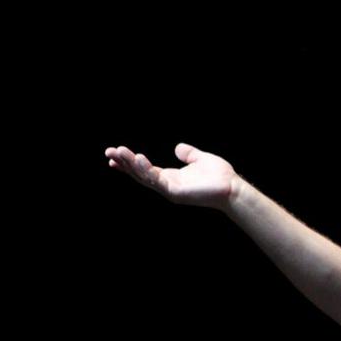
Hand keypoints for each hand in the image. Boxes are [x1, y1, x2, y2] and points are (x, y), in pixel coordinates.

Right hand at [104, 143, 237, 209]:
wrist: (232, 188)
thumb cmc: (219, 176)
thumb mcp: (200, 159)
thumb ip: (188, 154)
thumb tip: (178, 147)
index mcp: (170, 177)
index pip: (144, 170)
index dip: (129, 163)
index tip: (113, 155)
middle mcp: (167, 184)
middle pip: (139, 174)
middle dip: (124, 163)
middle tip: (108, 152)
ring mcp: (170, 190)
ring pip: (144, 177)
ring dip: (131, 165)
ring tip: (119, 152)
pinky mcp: (175, 192)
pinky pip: (157, 180)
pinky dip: (146, 170)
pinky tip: (138, 159)